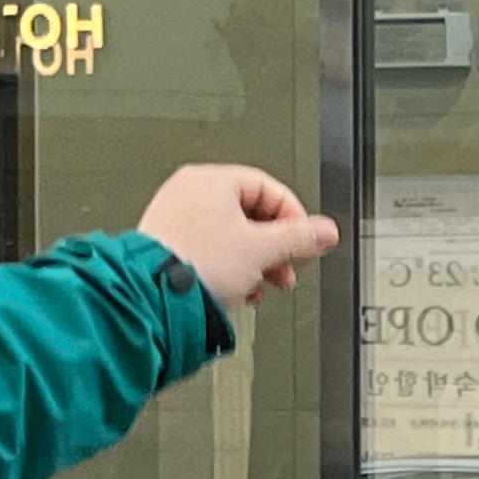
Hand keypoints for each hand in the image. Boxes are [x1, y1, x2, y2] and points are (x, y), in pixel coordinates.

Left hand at [140, 164, 341, 304]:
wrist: (153, 297)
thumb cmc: (195, 266)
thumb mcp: (261, 250)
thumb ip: (299, 238)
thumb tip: (325, 232)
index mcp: (211, 180)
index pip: (270, 189)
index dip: (295, 218)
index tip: (306, 241)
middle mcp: (190, 192)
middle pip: (251, 214)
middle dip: (274, 248)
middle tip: (286, 268)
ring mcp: (175, 217)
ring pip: (231, 235)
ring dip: (254, 262)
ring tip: (260, 285)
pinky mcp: (167, 243)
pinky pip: (210, 249)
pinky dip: (229, 267)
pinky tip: (236, 289)